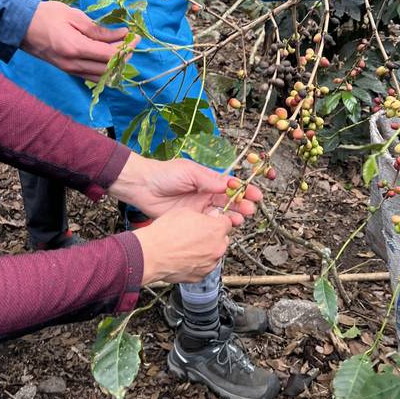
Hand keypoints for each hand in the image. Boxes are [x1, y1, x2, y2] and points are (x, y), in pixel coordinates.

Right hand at [21, 0, 131, 79]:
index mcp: (75, 48)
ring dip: (116, 64)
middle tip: (131, 41)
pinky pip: (92, 76)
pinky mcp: (68, 71)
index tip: (135, 36)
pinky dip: (105, 69)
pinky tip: (109, 56)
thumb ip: (98, 29)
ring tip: (122, 48)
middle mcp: (73, 64)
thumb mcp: (74, 16)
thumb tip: (121, 34)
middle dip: (124, 56)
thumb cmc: (45, 15)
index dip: (127, 47)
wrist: (19, 26)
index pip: (110, 55)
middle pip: (109, 68)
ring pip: (102, 76)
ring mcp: (70, 70)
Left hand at [108, 154, 261, 225]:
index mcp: (208, 180)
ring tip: (239, 219)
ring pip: (221, 214)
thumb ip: (209, 180)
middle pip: (230, 201)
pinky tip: (224, 226)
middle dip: (242, 205)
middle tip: (250, 209)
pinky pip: (208, 224)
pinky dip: (218, 226)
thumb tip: (228, 185)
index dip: (244, 190)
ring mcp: (199, 208)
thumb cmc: (165, 174)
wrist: (143, 187)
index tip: (256, 195)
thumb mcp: (189, 172)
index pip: (231, 186)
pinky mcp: (191, 220)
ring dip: (232, 216)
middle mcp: (206, 194)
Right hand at [136, 209, 231, 283]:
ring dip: (205, 250)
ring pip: (213, 253)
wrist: (150, 255)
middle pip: (222, 239)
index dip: (217, 220)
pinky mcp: (200, 276)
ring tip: (187, 246)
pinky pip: (204, 266)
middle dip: (212, 236)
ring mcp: (210, 264)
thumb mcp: (185, 212)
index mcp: (215, 230)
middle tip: (196, 233)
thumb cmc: (164, 234)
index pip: (227, 222)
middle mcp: (217, 248)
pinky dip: (198, 262)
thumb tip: (210, 216)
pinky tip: (185, 256)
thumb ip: (203, 214)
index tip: (210, 221)